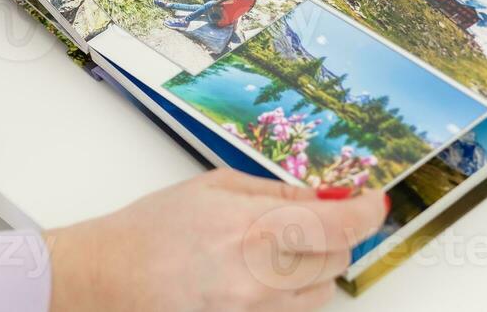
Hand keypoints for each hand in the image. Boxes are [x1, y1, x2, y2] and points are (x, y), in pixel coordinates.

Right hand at [46, 169, 387, 311]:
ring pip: (323, 289)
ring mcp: (258, 308)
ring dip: (319, 263)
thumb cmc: (154, 228)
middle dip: (339, 233)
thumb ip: (275, 190)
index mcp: (256, 227)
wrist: (112, 277)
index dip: (368, 212)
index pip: (340, 224)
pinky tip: (267, 268)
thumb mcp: (215, 186)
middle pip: (339, 258)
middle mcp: (264, 275)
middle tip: (321, 214)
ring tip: (284, 243)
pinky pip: (296, 309)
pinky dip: (296, 288)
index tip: (374, 201)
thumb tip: (322, 193)